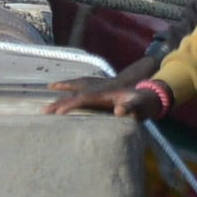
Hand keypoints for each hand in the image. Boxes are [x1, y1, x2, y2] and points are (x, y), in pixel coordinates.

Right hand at [46, 74, 168, 119]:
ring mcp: (101, 86)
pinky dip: (75, 82)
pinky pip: (85, 83)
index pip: (82, 99)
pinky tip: (71, 85)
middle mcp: (99, 88)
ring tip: (50, 86)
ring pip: (78, 84)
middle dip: (59, 101)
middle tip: (44, 111)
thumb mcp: (140, 105)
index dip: (69, 105)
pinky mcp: (104, 87)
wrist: (152, 90)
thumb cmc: (145, 102)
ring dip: (65, 85)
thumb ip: (131, 106)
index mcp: (104, 94)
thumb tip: (120, 111)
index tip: (57, 113)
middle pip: (75, 93)